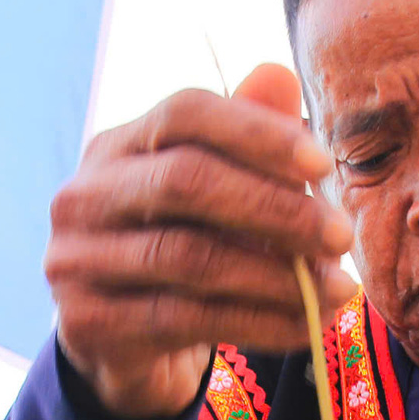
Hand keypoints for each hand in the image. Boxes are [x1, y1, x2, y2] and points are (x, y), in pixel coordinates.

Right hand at [47, 63, 356, 419]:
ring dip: (276, 277)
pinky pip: (187, 319)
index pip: (184, 112)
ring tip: (337, 289)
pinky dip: (258, 322)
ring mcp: (77, 259)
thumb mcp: (217, 197)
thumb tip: (281, 75)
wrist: (121, 345)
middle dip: (275, 209)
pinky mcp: (86, 320)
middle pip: (185, 181)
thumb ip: (247, 141)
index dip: (256, 131)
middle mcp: (84, 194)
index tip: (323, 163)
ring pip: (188, 258)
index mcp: (117, 145)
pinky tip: (306, 326)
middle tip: (341, 236)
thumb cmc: (182, 251)